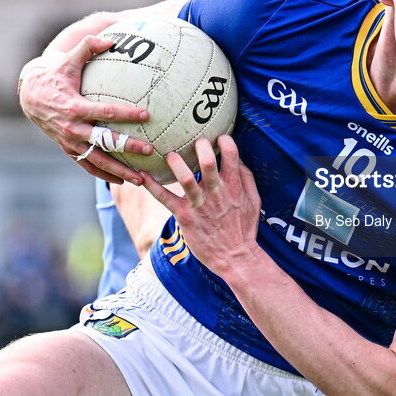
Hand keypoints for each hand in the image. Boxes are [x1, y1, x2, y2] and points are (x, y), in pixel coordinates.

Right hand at [19, 34, 153, 184]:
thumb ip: (88, 46)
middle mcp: (73, 128)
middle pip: (104, 141)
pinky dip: (104, 175)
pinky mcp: (68, 149)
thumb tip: (110, 38)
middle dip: (127, 147)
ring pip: (98, 160)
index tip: (147, 114)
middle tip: (149, 150)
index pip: (106, 112)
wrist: (29, 95)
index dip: (127, 114)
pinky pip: (87, 166)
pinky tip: (122, 181)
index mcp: (75, 106)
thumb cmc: (55, 75)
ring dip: (119, 171)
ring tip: (142, 180)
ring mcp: (70, 142)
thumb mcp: (69, 59)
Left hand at [139, 135, 261, 276]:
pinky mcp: (185, 217)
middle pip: (208, 162)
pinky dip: (152, 186)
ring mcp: (199, 205)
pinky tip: (141, 175)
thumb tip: (238, 159)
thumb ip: (247, 178)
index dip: (224, 141)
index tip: (218, 137)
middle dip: (200, 146)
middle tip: (194, 141)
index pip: (231, 155)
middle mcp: (216, 193)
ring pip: (186, 179)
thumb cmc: (244, 228)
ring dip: (176, 163)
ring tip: (170, 155)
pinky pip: (165, 198)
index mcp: (234, 186)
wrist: (235, 257)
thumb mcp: (254, 200)